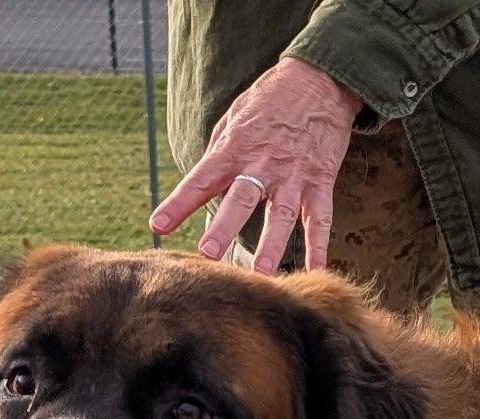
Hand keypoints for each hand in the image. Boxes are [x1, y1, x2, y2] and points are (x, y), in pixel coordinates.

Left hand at [150, 57, 362, 272]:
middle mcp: (261, 165)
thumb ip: (220, 153)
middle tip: (208, 255)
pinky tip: (315, 271)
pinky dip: (319, 246)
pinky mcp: (320, 183)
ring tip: (263, 274)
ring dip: (271, 245)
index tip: (159, 225)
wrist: (316, 83)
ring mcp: (293, 176)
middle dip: (223, 229)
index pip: (200, 179)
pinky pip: (320, 220)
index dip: (178, 203)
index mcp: (234, 148)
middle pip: (240, 202)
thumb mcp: (234, 119)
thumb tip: (204, 183)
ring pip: (280, 216)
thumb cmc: (269, 101)